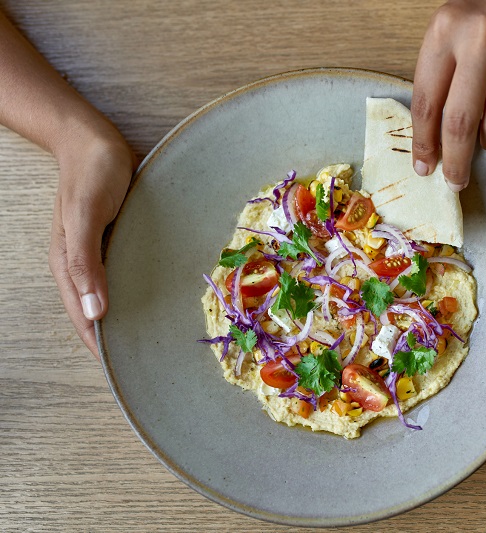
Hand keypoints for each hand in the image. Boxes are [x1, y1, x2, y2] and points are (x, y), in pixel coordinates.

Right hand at [49, 126, 134, 358]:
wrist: (95, 140)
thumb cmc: (91, 174)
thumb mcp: (86, 215)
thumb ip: (86, 262)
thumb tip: (95, 312)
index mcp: (69, 265)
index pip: (85, 318)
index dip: (101, 347)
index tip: (124, 374)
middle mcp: (84, 265)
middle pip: (98, 313)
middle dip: (118, 340)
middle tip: (148, 364)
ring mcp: (100, 254)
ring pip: (113, 296)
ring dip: (129, 317)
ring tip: (156, 340)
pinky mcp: (117, 242)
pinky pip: (125, 276)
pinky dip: (138, 292)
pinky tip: (157, 300)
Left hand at [411, 0, 485, 189]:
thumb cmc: (482, 6)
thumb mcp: (448, 30)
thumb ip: (441, 78)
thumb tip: (436, 141)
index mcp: (443, 32)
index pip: (426, 103)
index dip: (424, 143)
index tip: (425, 166)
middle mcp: (479, 37)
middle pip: (460, 122)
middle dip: (456, 162)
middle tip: (456, 180)